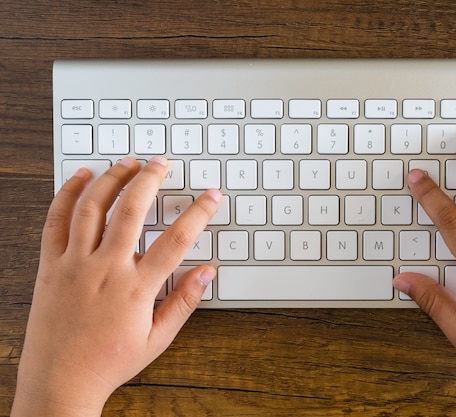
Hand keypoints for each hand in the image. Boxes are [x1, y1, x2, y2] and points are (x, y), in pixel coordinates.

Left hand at [12, 157, 221, 416]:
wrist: (60, 382)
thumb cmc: (109, 362)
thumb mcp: (157, 338)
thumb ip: (184, 302)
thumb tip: (207, 272)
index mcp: (136, 288)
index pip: (177, 240)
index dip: (199, 212)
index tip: (211, 195)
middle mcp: (105, 269)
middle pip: (131, 211)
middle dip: (150, 180)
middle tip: (161, 163)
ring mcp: (74, 264)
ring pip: (92, 208)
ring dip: (111, 179)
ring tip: (126, 163)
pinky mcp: (50, 266)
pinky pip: (56, 222)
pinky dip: (68, 195)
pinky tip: (81, 178)